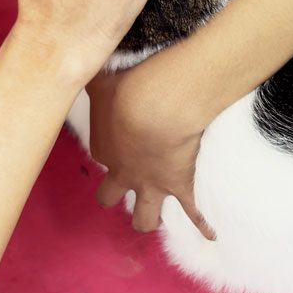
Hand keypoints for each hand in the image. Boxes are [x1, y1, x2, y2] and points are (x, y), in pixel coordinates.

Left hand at [87, 66, 211, 237]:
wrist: (157, 106)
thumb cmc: (128, 89)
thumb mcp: (101, 79)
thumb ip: (93, 76)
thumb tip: (82, 58)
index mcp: (104, 149)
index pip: (102, 156)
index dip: (111, 148)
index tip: (122, 136)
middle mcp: (124, 174)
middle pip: (109, 196)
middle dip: (114, 195)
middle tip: (125, 186)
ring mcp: (152, 184)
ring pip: (144, 218)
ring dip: (147, 219)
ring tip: (155, 218)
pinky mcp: (180, 187)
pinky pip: (193, 213)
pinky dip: (202, 225)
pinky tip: (210, 234)